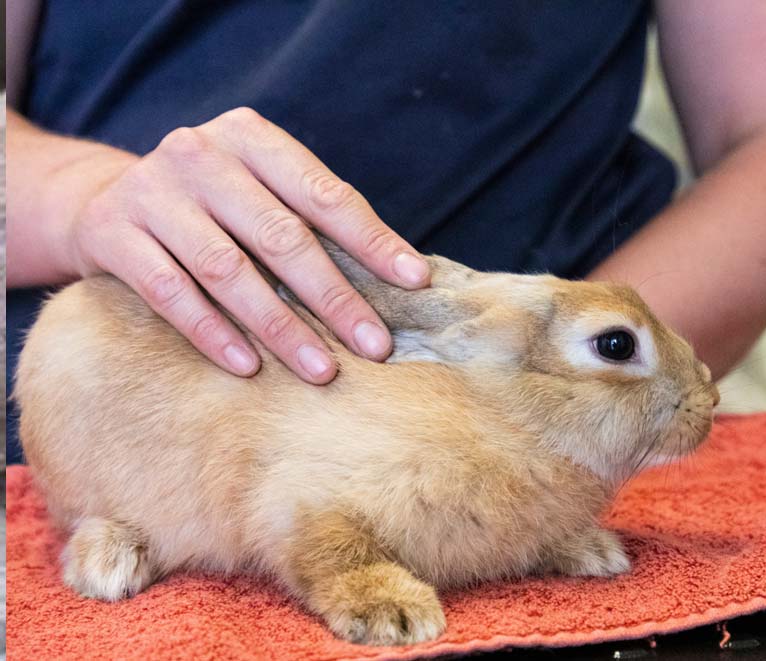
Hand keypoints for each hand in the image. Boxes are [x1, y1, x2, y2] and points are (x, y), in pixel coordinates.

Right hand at [66, 107, 429, 382]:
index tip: (415, 281)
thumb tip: (398, 276)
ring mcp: (152, 192)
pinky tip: (248, 367)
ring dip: (280, 327)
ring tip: (322, 370)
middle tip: (375, 346)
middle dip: (335, 297)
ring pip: (227, 270)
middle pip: (281, 236)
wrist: (103, 199)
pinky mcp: (113, 234)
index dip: (373, 240)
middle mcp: (201, 155)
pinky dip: (212, 333)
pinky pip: (170, 293)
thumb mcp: (259, 190)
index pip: (324, 194)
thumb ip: (311, 220)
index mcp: (251, 138)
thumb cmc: (212, 205)